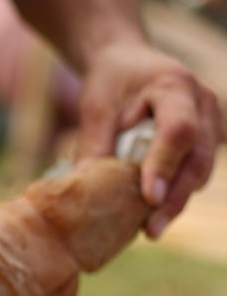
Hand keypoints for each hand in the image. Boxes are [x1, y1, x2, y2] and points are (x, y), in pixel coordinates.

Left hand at [75, 42, 223, 237]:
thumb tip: (84, 192)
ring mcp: (211, 121)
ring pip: (202, 169)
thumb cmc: (109, 85)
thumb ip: (95, 147)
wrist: (127, 64)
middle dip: (175, 197)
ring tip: (150, 229)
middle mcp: (203, 102)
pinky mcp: (207, 139)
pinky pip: (195, 171)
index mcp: (174, 86)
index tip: (149, 199)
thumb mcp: (95, 110)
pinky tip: (153, 214)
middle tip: (151, 230)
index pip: (178, 130)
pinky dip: (176, 192)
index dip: (165, 165)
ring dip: (177, 200)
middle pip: (198, 157)